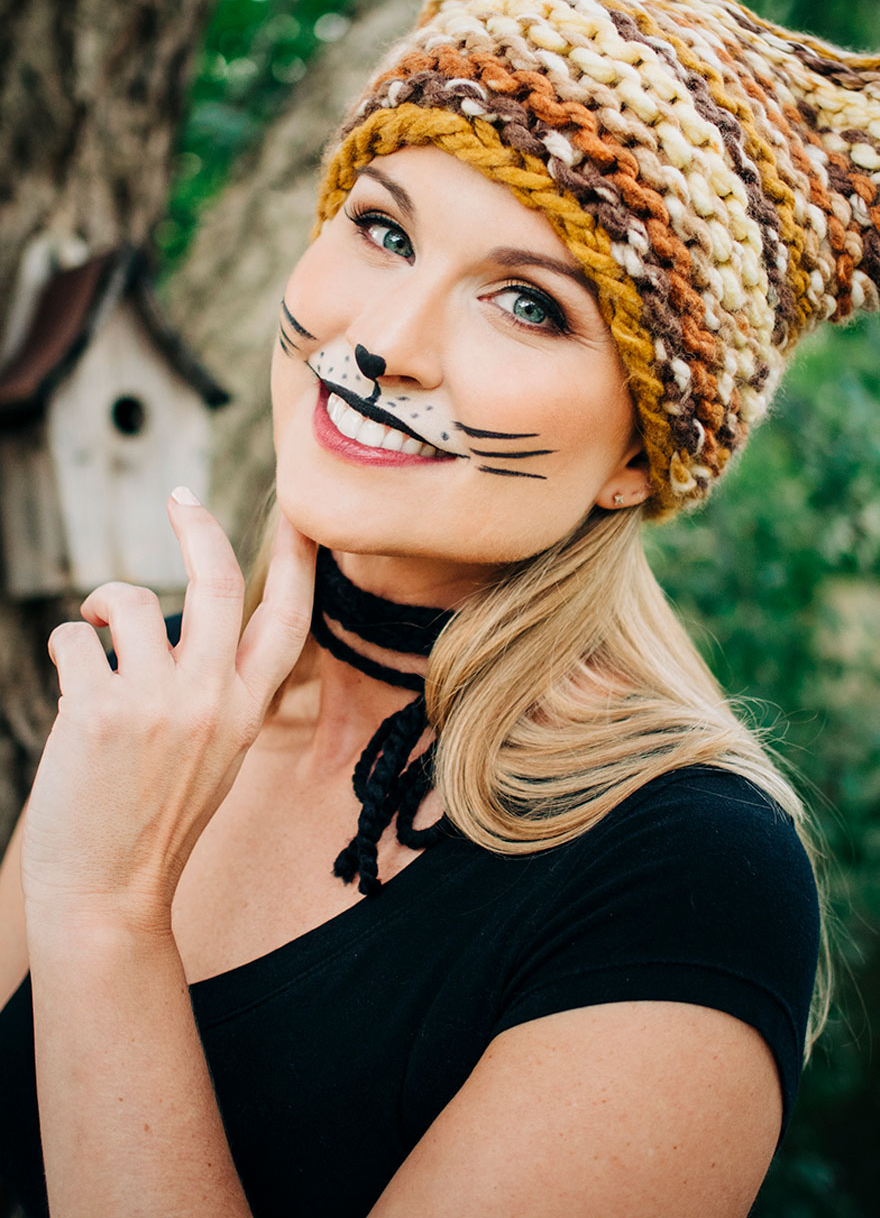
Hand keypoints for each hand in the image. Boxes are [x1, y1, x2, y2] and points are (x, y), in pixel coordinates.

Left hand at [21, 493, 315, 936]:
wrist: (107, 895)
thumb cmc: (154, 824)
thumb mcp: (215, 755)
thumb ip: (216, 691)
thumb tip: (182, 624)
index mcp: (248, 710)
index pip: (288, 618)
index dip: (297, 558)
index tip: (298, 514)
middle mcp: (212, 700)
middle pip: (218, 580)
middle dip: (198, 525)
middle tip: (181, 498)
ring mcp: (158, 704)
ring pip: (131, 600)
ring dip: (103, 601)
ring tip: (94, 625)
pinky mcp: (98, 711)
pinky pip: (74, 638)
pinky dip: (65, 645)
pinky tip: (67, 678)